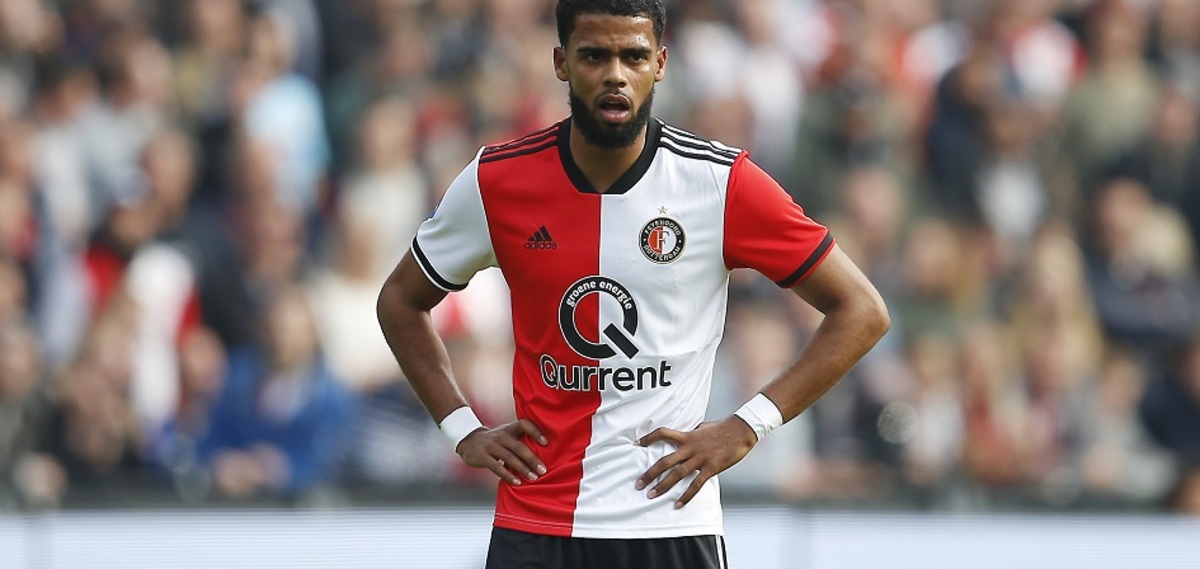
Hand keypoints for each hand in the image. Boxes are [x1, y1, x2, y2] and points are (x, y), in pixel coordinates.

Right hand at [456, 418, 548, 485]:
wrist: (469, 440)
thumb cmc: (496, 440)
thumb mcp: (507, 435)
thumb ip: (521, 440)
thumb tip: (545, 453)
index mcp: (510, 429)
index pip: (524, 424)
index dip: (536, 431)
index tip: (546, 443)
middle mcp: (501, 436)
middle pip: (519, 446)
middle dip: (532, 459)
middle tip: (543, 470)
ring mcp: (492, 446)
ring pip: (509, 458)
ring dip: (523, 469)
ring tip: (534, 477)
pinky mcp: (483, 457)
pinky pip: (497, 467)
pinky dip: (508, 476)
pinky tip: (517, 482)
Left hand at [636, 416, 756, 508]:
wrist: (741, 430)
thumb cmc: (722, 428)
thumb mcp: (702, 428)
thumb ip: (691, 434)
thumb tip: (683, 436)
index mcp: (687, 436)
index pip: (663, 433)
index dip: (649, 438)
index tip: (637, 444)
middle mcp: (690, 448)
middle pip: (665, 461)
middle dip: (650, 473)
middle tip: (638, 484)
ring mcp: (700, 458)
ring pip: (677, 474)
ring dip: (662, 486)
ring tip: (651, 495)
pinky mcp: (711, 468)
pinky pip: (696, 484)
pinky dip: (686, 496)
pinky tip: (677, 504)